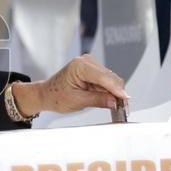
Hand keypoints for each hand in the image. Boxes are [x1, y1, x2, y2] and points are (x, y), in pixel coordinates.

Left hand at [11, 55, 127, 115]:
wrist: (46, 94)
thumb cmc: (55, 95)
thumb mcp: (77, 101)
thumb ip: (98, 100)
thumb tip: (115, 101)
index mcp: (79, 66)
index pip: (104, 77)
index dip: (116, 89)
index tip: (124, 99)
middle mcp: (86, 62)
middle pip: (111, 78)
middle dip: (117, 93)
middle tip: (121, 108)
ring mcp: (90, 65)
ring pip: (111, 80)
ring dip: (113, 93)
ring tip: (113, 106)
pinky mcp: (93, 71)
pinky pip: (106, 81)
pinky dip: (109, 91)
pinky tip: (108, 100)